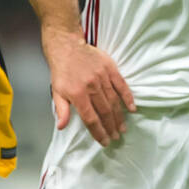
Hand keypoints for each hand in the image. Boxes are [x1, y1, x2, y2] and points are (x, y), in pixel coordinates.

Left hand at [43, 29, 135, 146]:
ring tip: (122, 128)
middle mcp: (91, 87)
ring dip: (119, 117)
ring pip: (114, 101)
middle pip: (104, 112)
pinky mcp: (110, 69)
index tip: (104, 141)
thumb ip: (61, 110)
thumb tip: (61, 127)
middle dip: (111, 127)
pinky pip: (121, 85)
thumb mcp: (56, 91)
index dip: (99, 132)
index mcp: (77, 94)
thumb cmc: (62, 71)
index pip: (90, 118)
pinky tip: (132, 108)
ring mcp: (102, 77)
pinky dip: (127, 97)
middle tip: (116, 137)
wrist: (67, 47)